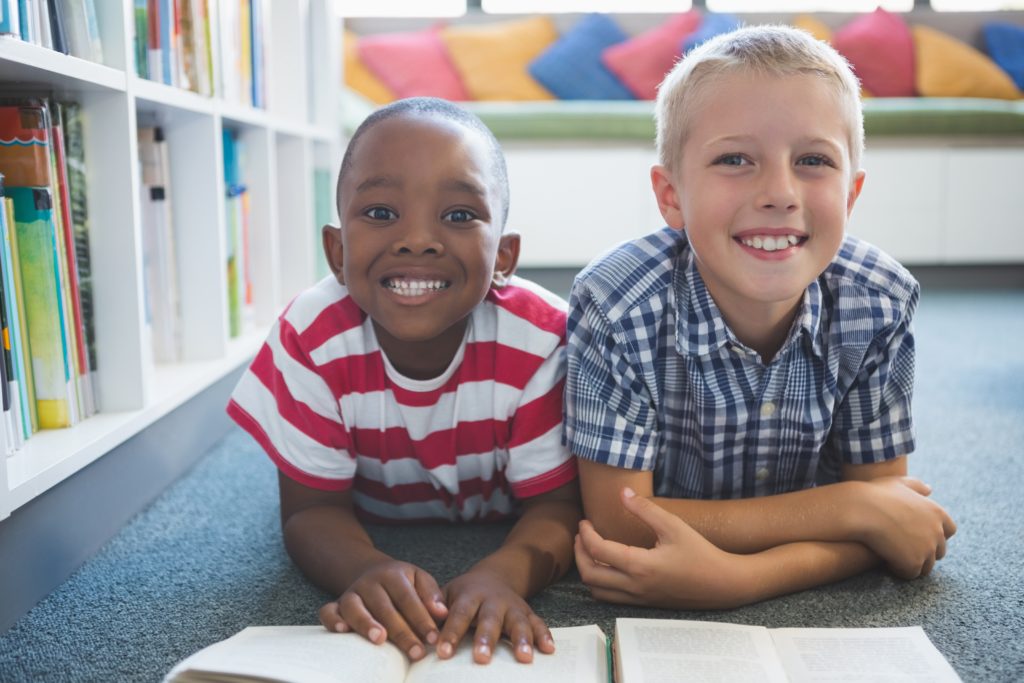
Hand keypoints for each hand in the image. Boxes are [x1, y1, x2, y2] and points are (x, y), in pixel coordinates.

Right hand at [318, 560, 447, 660]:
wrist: (374, 573)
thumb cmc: (404, 583)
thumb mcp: (420, 580)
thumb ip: (432, 595)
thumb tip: (442, 614)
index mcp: (393, 574)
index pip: (408, 598)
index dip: (421, 618)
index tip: (434, 638)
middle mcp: (369, 582)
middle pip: (384, 607)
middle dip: (402, 631)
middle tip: (416, 652)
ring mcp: (351, 592)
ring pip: (355, 607)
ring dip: (366, 623)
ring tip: (380, 640)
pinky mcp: (337, 604)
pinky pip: (328, 611)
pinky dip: (333, 620)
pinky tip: (342, 631)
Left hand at [436, 568, 554, 664]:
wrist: (494, 577)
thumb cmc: (464, 594)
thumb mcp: (447, 594)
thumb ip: (435, 609)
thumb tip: (422, 629)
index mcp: (470, 595)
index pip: (459, 614)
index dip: (451, 633)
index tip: (443, 653)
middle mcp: (493, 600)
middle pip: (490, 619)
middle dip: (486, 639)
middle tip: (481, 659)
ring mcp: (512, 606)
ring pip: (518, 622)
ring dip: (521, 639)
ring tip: (523, 658)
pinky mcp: (527, 613)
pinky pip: (538, 624)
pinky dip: (544, 636)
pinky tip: (549, 650)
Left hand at [575, 488, 750, 608]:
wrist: (723, 584)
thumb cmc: (701, 553)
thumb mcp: (673, 526)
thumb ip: (645, 509)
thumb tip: (623, 493)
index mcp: (640, 566)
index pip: (597, 551)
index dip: (585, 534)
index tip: (585, 521)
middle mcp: (635, 586)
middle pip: (589, 575)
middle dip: (579, 553)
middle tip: (582, 535)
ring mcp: (638, 598)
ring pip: (597, 591)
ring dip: (587, 571)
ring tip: (591, 550)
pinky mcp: (644, 603)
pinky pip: (611, 597)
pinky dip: (600, 583)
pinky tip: (608, 566)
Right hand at [857, 477, 956, 579]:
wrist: (860, 510)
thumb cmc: (875, 494)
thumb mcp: (898, 483)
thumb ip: (916, 485)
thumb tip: (929, 489)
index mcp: (937, 512)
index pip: (950, 530)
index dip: (935, 534)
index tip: (918, 535)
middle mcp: (937, 531)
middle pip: (939, 551)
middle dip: (924, 552)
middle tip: (902, 548)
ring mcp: (927, 548)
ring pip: (926, 566)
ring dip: (912, 563)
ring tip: (893, 556)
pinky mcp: (914, 562)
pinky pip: (911, 573)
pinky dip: (900, 570)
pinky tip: (886, 560)